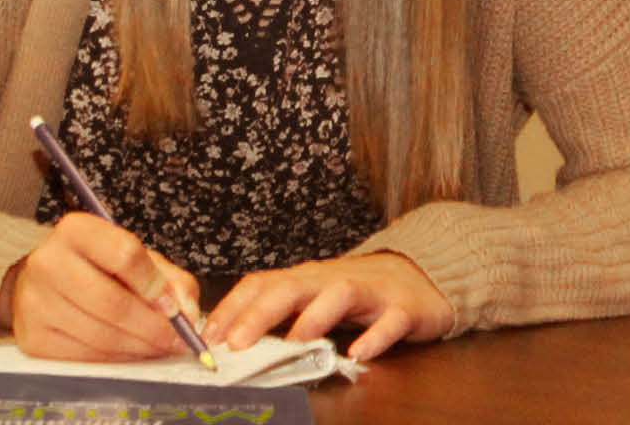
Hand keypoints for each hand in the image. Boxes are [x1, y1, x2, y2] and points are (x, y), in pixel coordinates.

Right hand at [0, 213, 205, 360]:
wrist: (43, 282)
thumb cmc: (95, 267)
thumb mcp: (133, 257)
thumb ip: (169, 279)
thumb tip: (186, 313)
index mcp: (76, 231)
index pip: (124, 254)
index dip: (155, 285)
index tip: (173, 307)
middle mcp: (48, 262)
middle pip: (112, 302)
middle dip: (153, 327)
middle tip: (176, 340)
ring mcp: (35, 301)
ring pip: (100, 335)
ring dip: (139, 348)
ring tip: (159, 348)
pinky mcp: (32, 337)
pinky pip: (84, 356)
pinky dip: (116, 360)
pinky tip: (131, 353)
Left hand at [207, 251, 454, 360]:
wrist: (422, 275)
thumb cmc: (358, 293)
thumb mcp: (314, 298)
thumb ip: (279, 314)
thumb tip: (229, 338)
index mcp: (306, 279)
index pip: (262, 284)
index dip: (232, 308)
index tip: (207, 336)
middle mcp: (332, 280)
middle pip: (292, 288)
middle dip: (260, 314)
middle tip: (236, 343)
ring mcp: (370, 292)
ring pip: (339, 295)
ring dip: (314, 318)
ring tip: (294, 343)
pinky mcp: (403, 308)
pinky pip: (389, 321)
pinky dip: (375, 337)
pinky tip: (359, 354)